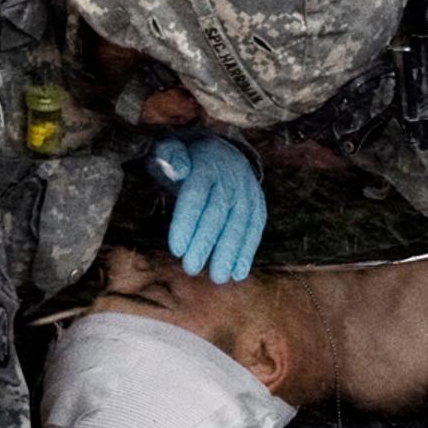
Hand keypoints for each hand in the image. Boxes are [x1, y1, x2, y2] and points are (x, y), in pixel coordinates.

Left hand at [150, 136, 266, 283]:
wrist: (222, 152)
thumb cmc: (186, 159)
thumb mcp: (171, 149)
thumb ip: (169, 156)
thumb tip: (178, 169)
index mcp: (206, 165)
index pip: (195, 194)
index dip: (186, 221)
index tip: (176, 249)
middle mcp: (230, 178)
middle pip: (217, 212)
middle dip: (205, 242)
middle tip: (191, 269)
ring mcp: (247, 191)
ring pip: (239, 223)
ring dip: (229, 252)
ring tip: (218, 277)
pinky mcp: (258, 204)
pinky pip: (255, 229)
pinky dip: (248, 251)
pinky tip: (238, 273)